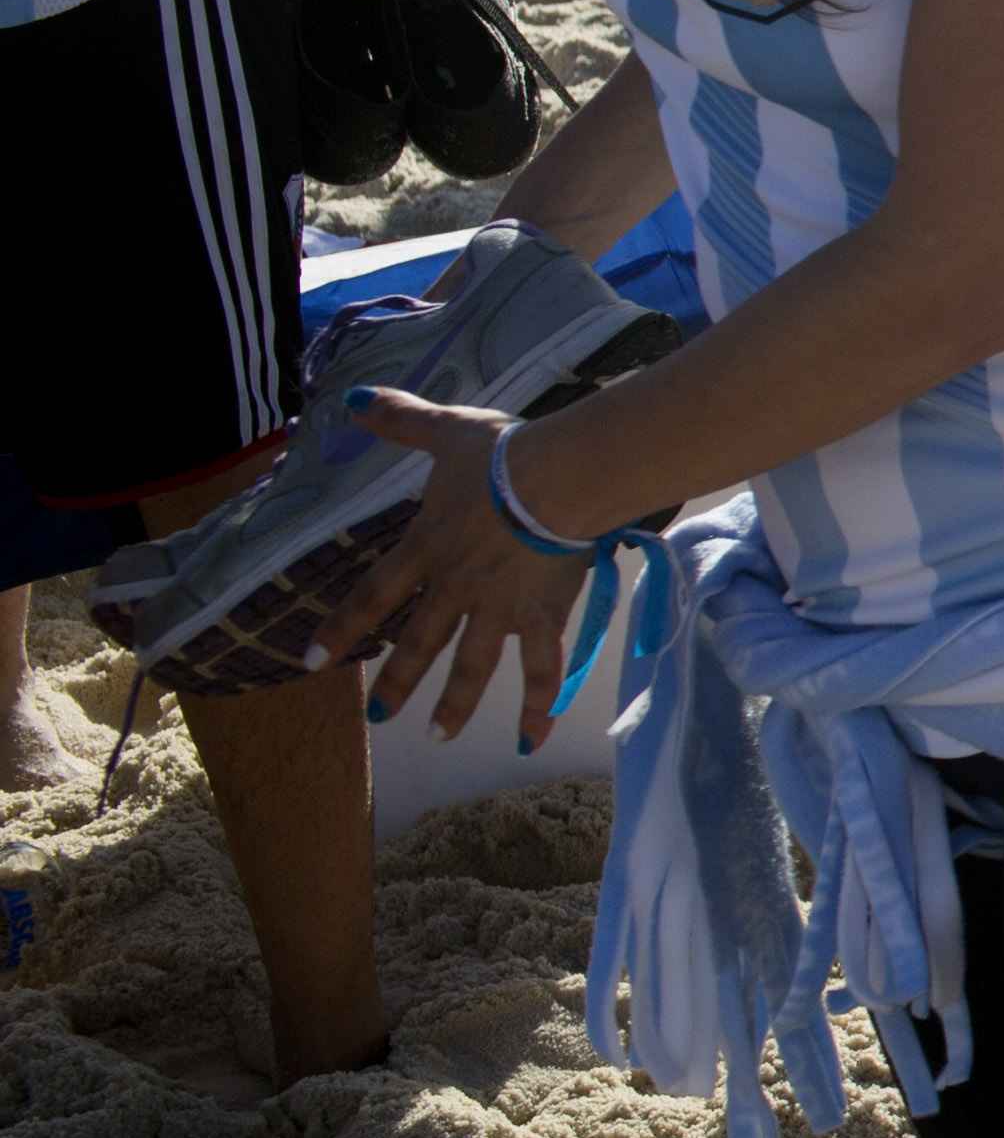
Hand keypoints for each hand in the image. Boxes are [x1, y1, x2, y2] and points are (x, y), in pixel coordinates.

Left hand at [316, 390, 600, 750]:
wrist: (557, 479)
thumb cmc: (501, 455)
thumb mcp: (446, 431)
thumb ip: (400, 419)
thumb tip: (353, 398)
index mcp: (425, 548)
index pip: (371, 595)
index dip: (341, 628)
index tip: (312, 660)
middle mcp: (453, 588)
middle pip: (418, 641)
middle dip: (397, 682)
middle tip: (379, 717)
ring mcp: (498, 608)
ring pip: (471, 664)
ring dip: (453, 702)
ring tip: (439, 734)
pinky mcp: (543, 615)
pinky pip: (541, 668)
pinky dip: (538, 705)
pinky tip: (532, 739)